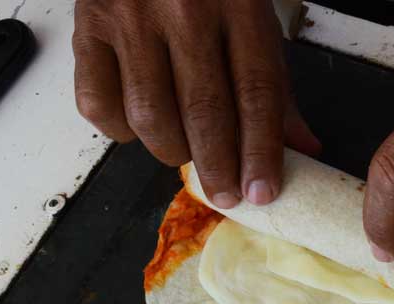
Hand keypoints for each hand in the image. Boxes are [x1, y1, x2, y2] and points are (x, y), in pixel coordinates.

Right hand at [73, 0, 319, 207]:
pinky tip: (140, 126)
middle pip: (204, 112)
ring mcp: (131, 16)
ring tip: (186, 151)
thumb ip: (276, 88)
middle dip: (218, 168)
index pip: (256, 95)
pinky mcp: (88, 25)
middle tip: (226, 195)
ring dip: (172, 151)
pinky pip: (98, 103)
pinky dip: (120, 131)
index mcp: (239, 7)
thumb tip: (304, 149)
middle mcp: (184, 9)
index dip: (261, 153)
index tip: (262, 192)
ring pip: (150, 116)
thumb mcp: (256, 23)